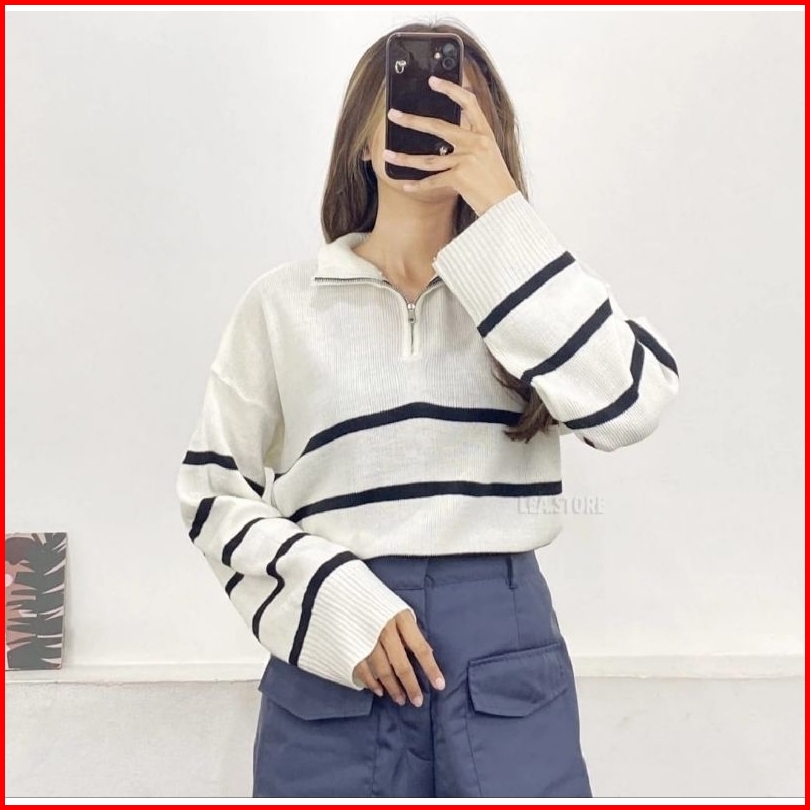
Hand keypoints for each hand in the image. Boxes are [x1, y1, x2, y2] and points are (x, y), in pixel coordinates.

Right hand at [353, 608, 444, 706]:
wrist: (345, 589)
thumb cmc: (379, 600)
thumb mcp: (399, 609)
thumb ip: (409, 630)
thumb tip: (423, 653)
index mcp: (401, 618)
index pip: (420, 647)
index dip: (431, 668)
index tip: (440, 685)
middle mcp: (385, 629)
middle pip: (401, 664)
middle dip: (411, 685)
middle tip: (417, 701)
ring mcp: (366, 639)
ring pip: (382, 670)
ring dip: (393, 688)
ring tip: (400, 699)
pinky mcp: (351, 645)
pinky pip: (363, 669)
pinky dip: (371, 682)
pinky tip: (379, 690)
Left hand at [383, 74, 519, 216]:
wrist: (505, 205)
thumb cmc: (495, 181)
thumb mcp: (488, 154)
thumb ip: (471, 141)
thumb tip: (444, 133)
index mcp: (484, 134)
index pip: (468, 103)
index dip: (451, 89)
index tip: (433, 81)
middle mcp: (475, 143)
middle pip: (438, 127)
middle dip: (412, 121)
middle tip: (393, 115)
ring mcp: (466, 160)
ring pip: (428, 159)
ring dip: (405, 158)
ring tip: (388, 154)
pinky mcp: (459, 178)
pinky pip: (432, 181)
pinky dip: (418, 185)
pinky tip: (405, 185)